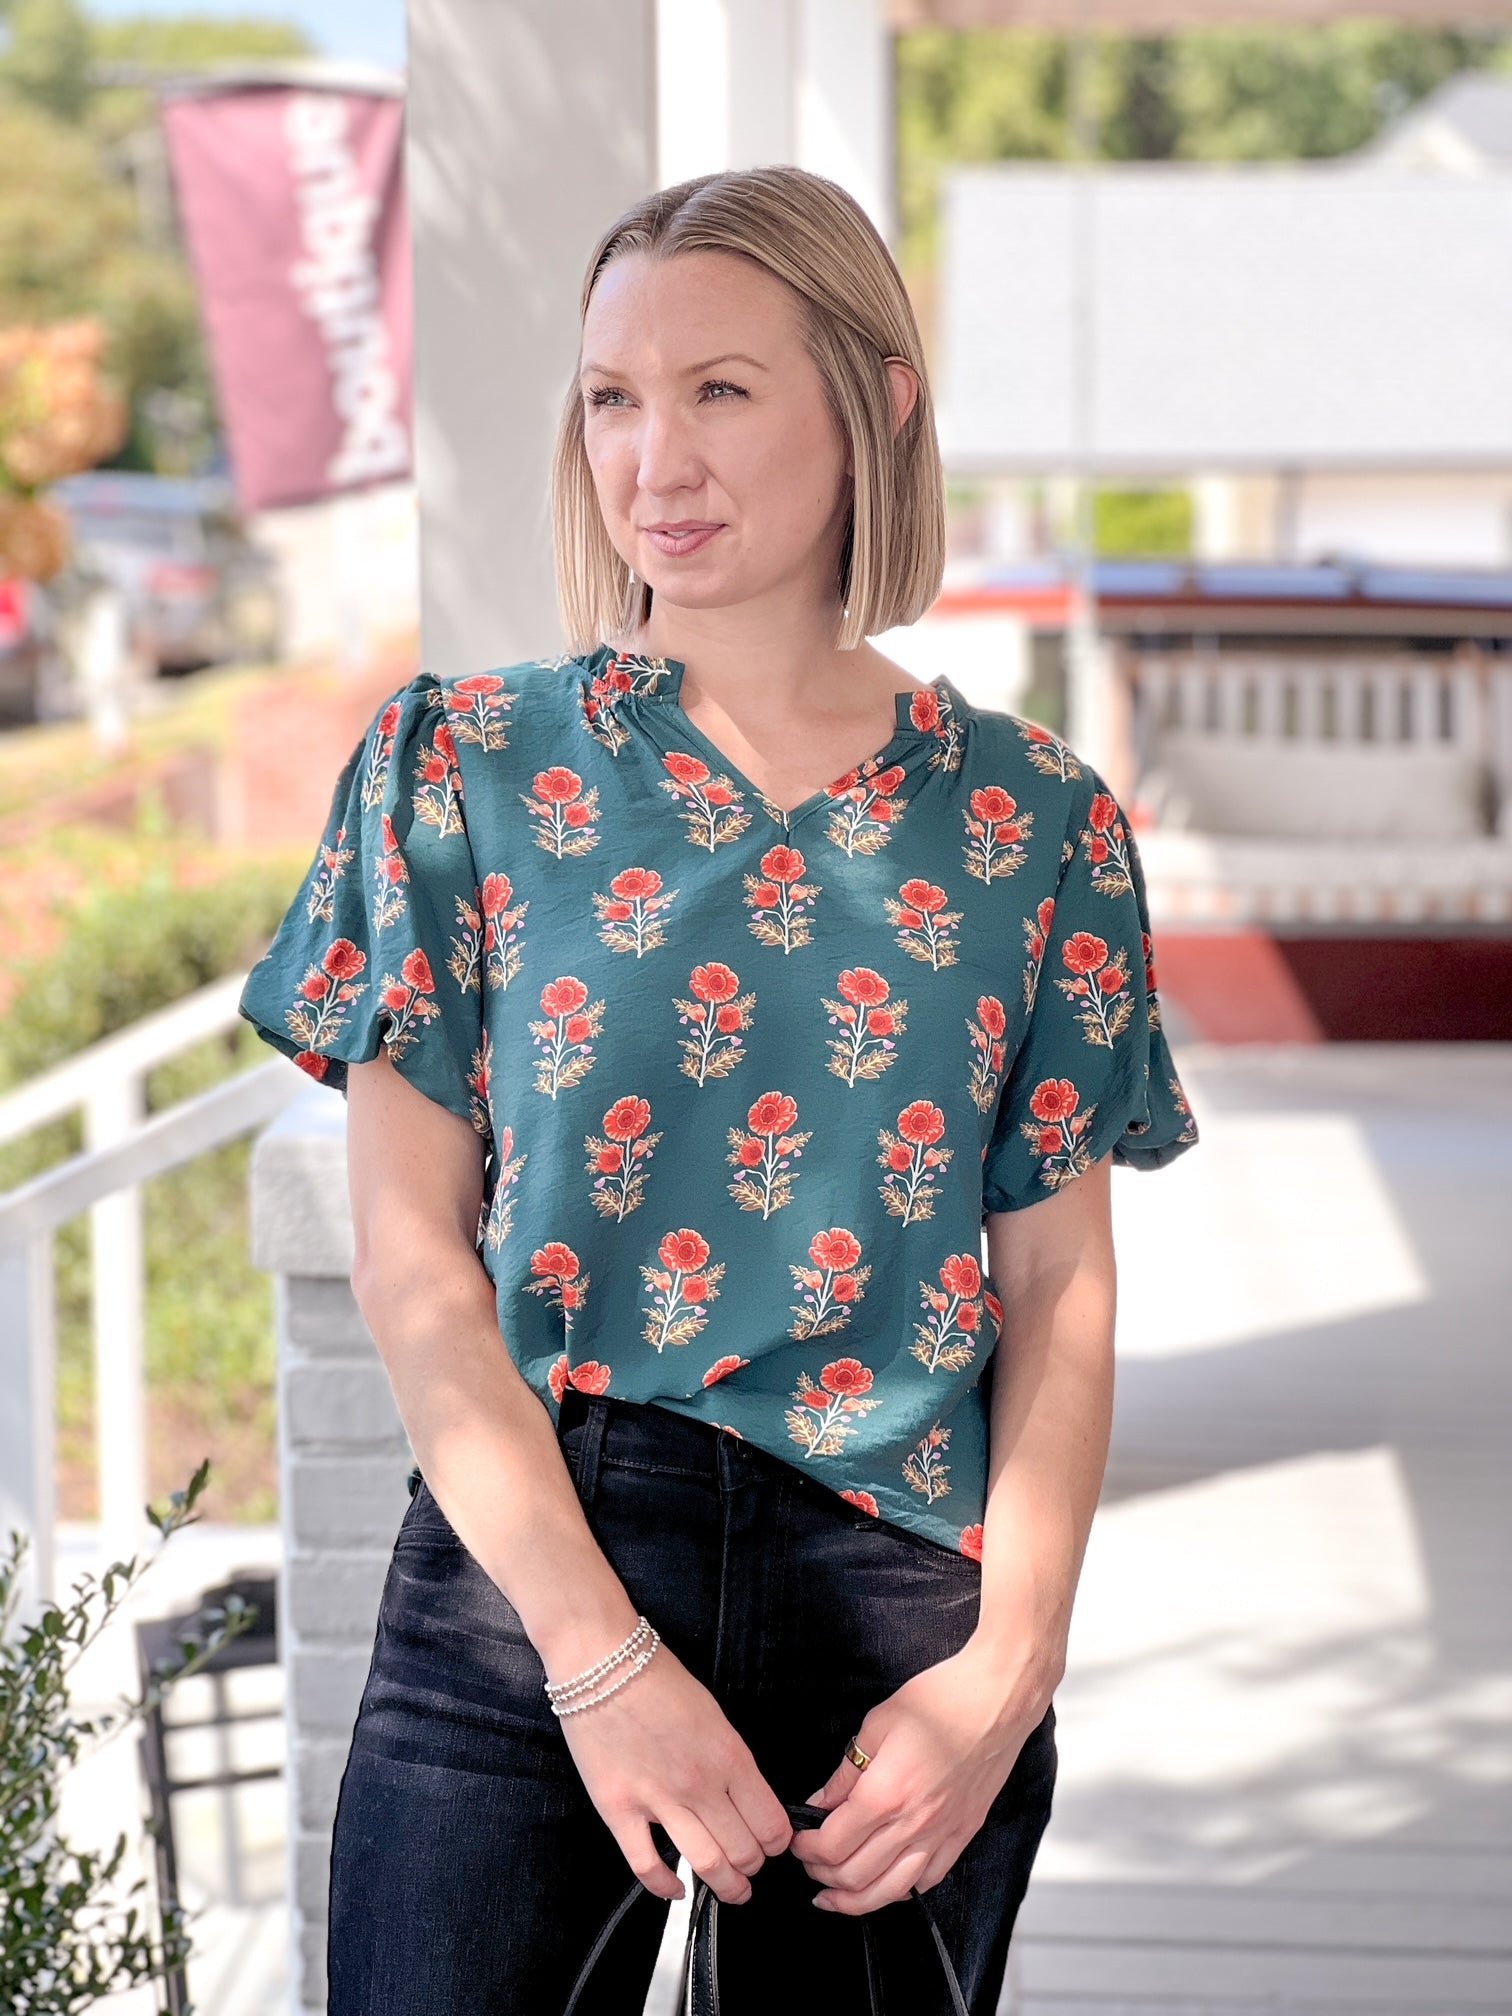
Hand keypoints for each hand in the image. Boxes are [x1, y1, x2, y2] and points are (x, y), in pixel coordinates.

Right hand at [557, 1636, 793, 1906]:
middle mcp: (700, 1784)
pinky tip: (676, 1889)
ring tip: (732, 1890)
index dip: (777, 1841)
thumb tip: (746, 1796)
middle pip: (744, 1851)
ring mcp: (658, 1800)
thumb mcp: (713, 1713)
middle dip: (754, 1866)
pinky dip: (666, 1888)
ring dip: (726, 1886)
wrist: (602, 1661)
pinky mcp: (618, 1810)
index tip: (774, 1843)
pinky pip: (647, 1866)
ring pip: (707, 1865)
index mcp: (730, 1756)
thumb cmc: (658, 1678)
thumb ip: (731, 1757)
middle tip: (752, 1866)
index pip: (771, 1823)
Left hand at [788, 1638, 1051, 1914]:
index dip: (806, 1849)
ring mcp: (941, 1835)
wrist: (997, 1700)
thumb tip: (821, 1803)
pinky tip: (885, 1883)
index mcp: (885, 1793)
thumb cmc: (940, 1700)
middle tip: (808, 1863)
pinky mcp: (962, 1835)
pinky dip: (900, 1890)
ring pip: (890, 1892)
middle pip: (854, 1876)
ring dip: (856, 1900)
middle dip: (822, 1875)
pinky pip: (928, 1880)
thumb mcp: (878, 1724)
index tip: (796, 1839)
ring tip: (835, 1895)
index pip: (832, 1845)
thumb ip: (846, 1771)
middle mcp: (913, 1824)